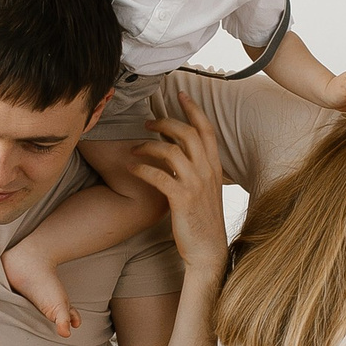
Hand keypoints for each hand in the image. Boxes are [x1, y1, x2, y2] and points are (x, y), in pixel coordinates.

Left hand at [128, 96, 230, 282]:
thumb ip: (196, 169)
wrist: (208, 251)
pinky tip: (131, 167)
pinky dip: (142, 168)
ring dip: (149, 145)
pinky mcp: (181, 199)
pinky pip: (159, 175)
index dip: (193, 109)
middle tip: (148, 120)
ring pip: (172, 150)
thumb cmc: (202, 221)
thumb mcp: (205, 190)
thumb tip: (177, 150)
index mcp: (215, 167)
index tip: (181, 94)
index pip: (206, 129)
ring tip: (135, 147)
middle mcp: (208, 172)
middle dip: (166, 121)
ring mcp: (196, 185)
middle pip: (188, 133)